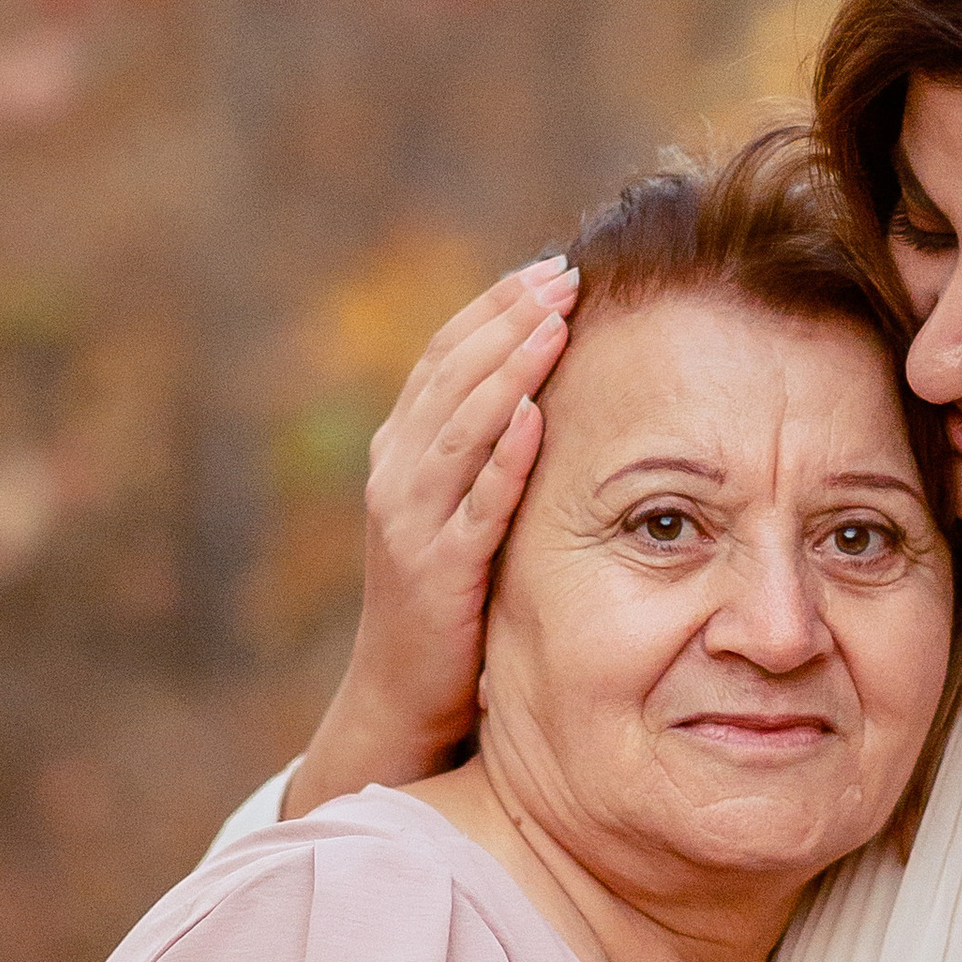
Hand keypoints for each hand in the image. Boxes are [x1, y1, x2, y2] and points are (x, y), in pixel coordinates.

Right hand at [286, 263, 575, 815]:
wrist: (401, 694)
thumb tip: (547, 386)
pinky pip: (476, 507)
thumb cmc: (449, 597)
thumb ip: (486, 452)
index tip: (551, 268)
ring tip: (555, 321)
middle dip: (508, 319)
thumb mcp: (461, 509)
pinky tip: (538, 417)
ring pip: (460, 428)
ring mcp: (412, 524)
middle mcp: (396, 475)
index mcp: (402, 451)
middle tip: (565, 274)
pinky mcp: (438, 575)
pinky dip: (503, 458)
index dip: (495, 307)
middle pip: (451, 375)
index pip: (446, 357)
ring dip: (510, 370)